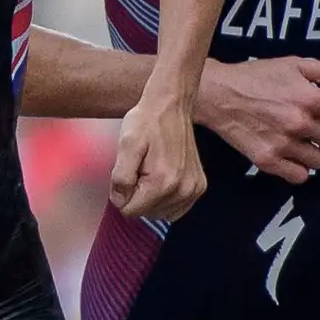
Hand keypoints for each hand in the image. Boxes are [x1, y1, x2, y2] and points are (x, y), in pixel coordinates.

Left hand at [110, 85, 208, 224]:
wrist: (171, 105)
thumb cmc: (146, 123)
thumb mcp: (126, 146)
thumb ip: (120, 178)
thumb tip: (120, 202)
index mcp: (162, 183)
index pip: (130, 211)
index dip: (122, 194)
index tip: (130, 171)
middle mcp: (182, 190)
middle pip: (146, 214)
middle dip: (138, 195)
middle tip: (141, 168)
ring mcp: (193, 190)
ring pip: (160, 214)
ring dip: (152, 198)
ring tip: (152, 171)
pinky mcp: (199, 186)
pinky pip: (176, 209)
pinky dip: (166, 199)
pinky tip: (163, 178)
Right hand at [196, 56, 319, 183]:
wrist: (218, 94)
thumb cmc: (257, 77)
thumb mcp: (295, 65)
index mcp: (310, 98)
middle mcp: (299, 124)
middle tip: (309, 122)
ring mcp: (283, 145)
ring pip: (319, 161)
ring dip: (313, 151)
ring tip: (298, 139)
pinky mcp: (267, 161)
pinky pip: (299, 176)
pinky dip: (298, 168)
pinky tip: (289, 154)